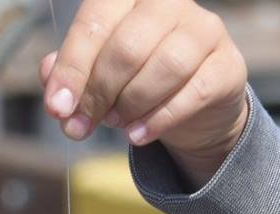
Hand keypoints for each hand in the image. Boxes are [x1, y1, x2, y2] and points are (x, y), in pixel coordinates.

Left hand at [39, 0, 249, 187]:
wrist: (193, 106)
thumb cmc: (135, 80)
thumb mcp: (97, 75)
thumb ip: (70, 74)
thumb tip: (52, 84)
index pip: (95, 22)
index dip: (72, 68)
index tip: (58, 108)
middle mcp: (170, 3)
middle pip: (127, 47)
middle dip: (98, 94)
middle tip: (82, 125)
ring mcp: (204, 30)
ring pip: (163, 67)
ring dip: (130, 106)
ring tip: (117, 125)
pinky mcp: (227, 64)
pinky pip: (194, 92)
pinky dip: (159, 119)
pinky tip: (138, 135)